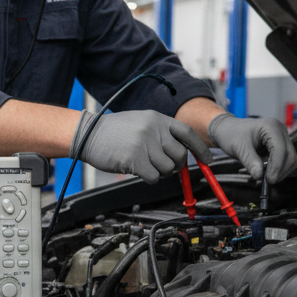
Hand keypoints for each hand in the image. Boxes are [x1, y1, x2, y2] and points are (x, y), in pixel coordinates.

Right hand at [71, 109, 212, 183]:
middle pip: (179, 155)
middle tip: (162, 166)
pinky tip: (137, 170)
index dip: (200, 149)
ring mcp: (144, 143)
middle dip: (175, 166)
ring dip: (159, 172)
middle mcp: (153, 129)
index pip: (187, 134)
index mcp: (157, 119)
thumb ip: (161, 134)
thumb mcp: (140, 123)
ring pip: (167, 169)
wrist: (87, 134)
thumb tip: (181, 154)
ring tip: (145, 166)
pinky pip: (154, 177)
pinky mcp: (135, 159)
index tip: (208, 161)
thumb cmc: (113, 132)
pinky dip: (149, 178)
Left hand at [207, 113, 296, 182]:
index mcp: (271, 127)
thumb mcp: (238, 148)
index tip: (269, 179)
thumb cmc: (231, 134)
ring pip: (290, 160)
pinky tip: (265, 174)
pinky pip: (285, 161)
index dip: (277, 166)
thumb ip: (250, 162)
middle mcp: (280, 131)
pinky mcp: (280, 145)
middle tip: (268, 182)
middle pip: (290, 156)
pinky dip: (277, 170)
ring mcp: (282, 138)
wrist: (228, 129)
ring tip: (264, 178)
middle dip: (280, 171)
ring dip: (280, 172)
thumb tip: (259, 177)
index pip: (281, 149)